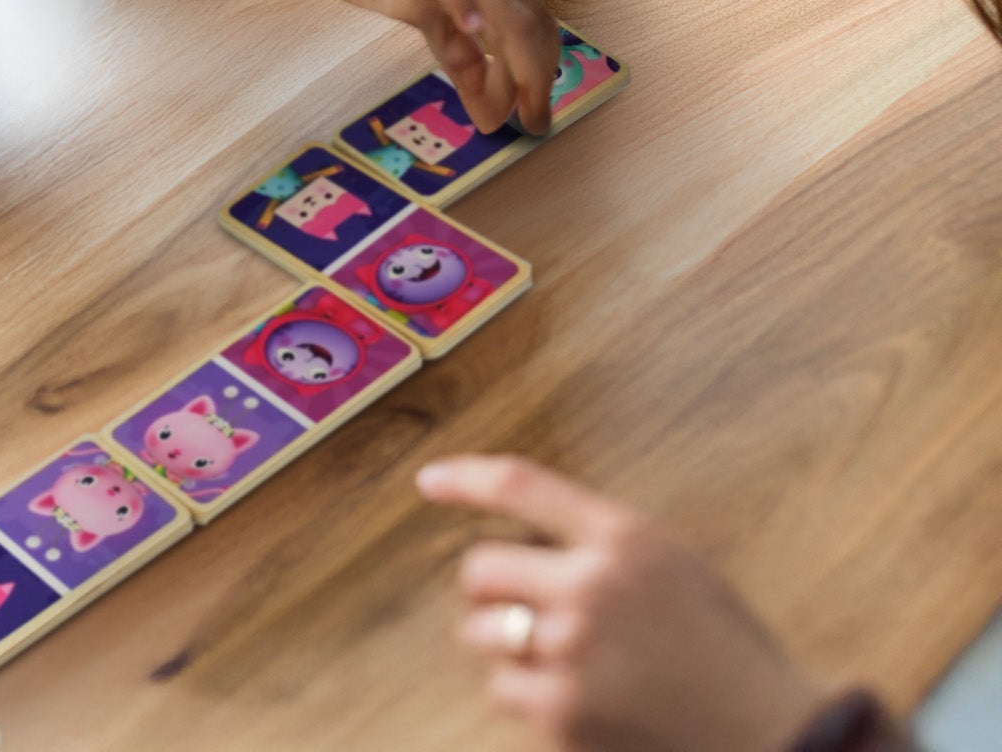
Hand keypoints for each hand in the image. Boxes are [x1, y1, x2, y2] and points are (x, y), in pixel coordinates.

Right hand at [303, 0, 559, 132]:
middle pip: (535, 28)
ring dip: (520, 72)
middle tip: (533, 126)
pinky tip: (472, 33)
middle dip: (538, 84)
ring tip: (510, 112)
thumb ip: (461, 54)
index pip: (539, 26)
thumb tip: (490, 113)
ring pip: (511, 18)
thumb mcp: (429, 10)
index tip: (535, 111)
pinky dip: (468, 9)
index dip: (544, 73)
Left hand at [418, 455, 826, 751]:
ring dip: (502, 642)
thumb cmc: (725, 649)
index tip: (428, 481)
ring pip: (482, 632)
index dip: (464, 478)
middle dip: (489, 589)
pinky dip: (524, 695)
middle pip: (480, 569)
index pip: (519, 486)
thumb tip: (521, 537)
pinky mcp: (562, 715)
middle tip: (520, 606)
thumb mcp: (672, 565)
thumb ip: (600, 544)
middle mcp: (589, 587)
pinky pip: (503, 690)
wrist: (775, 739)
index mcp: (622, 537)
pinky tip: (574, 698)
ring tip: (555, 657)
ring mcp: (572, 653)